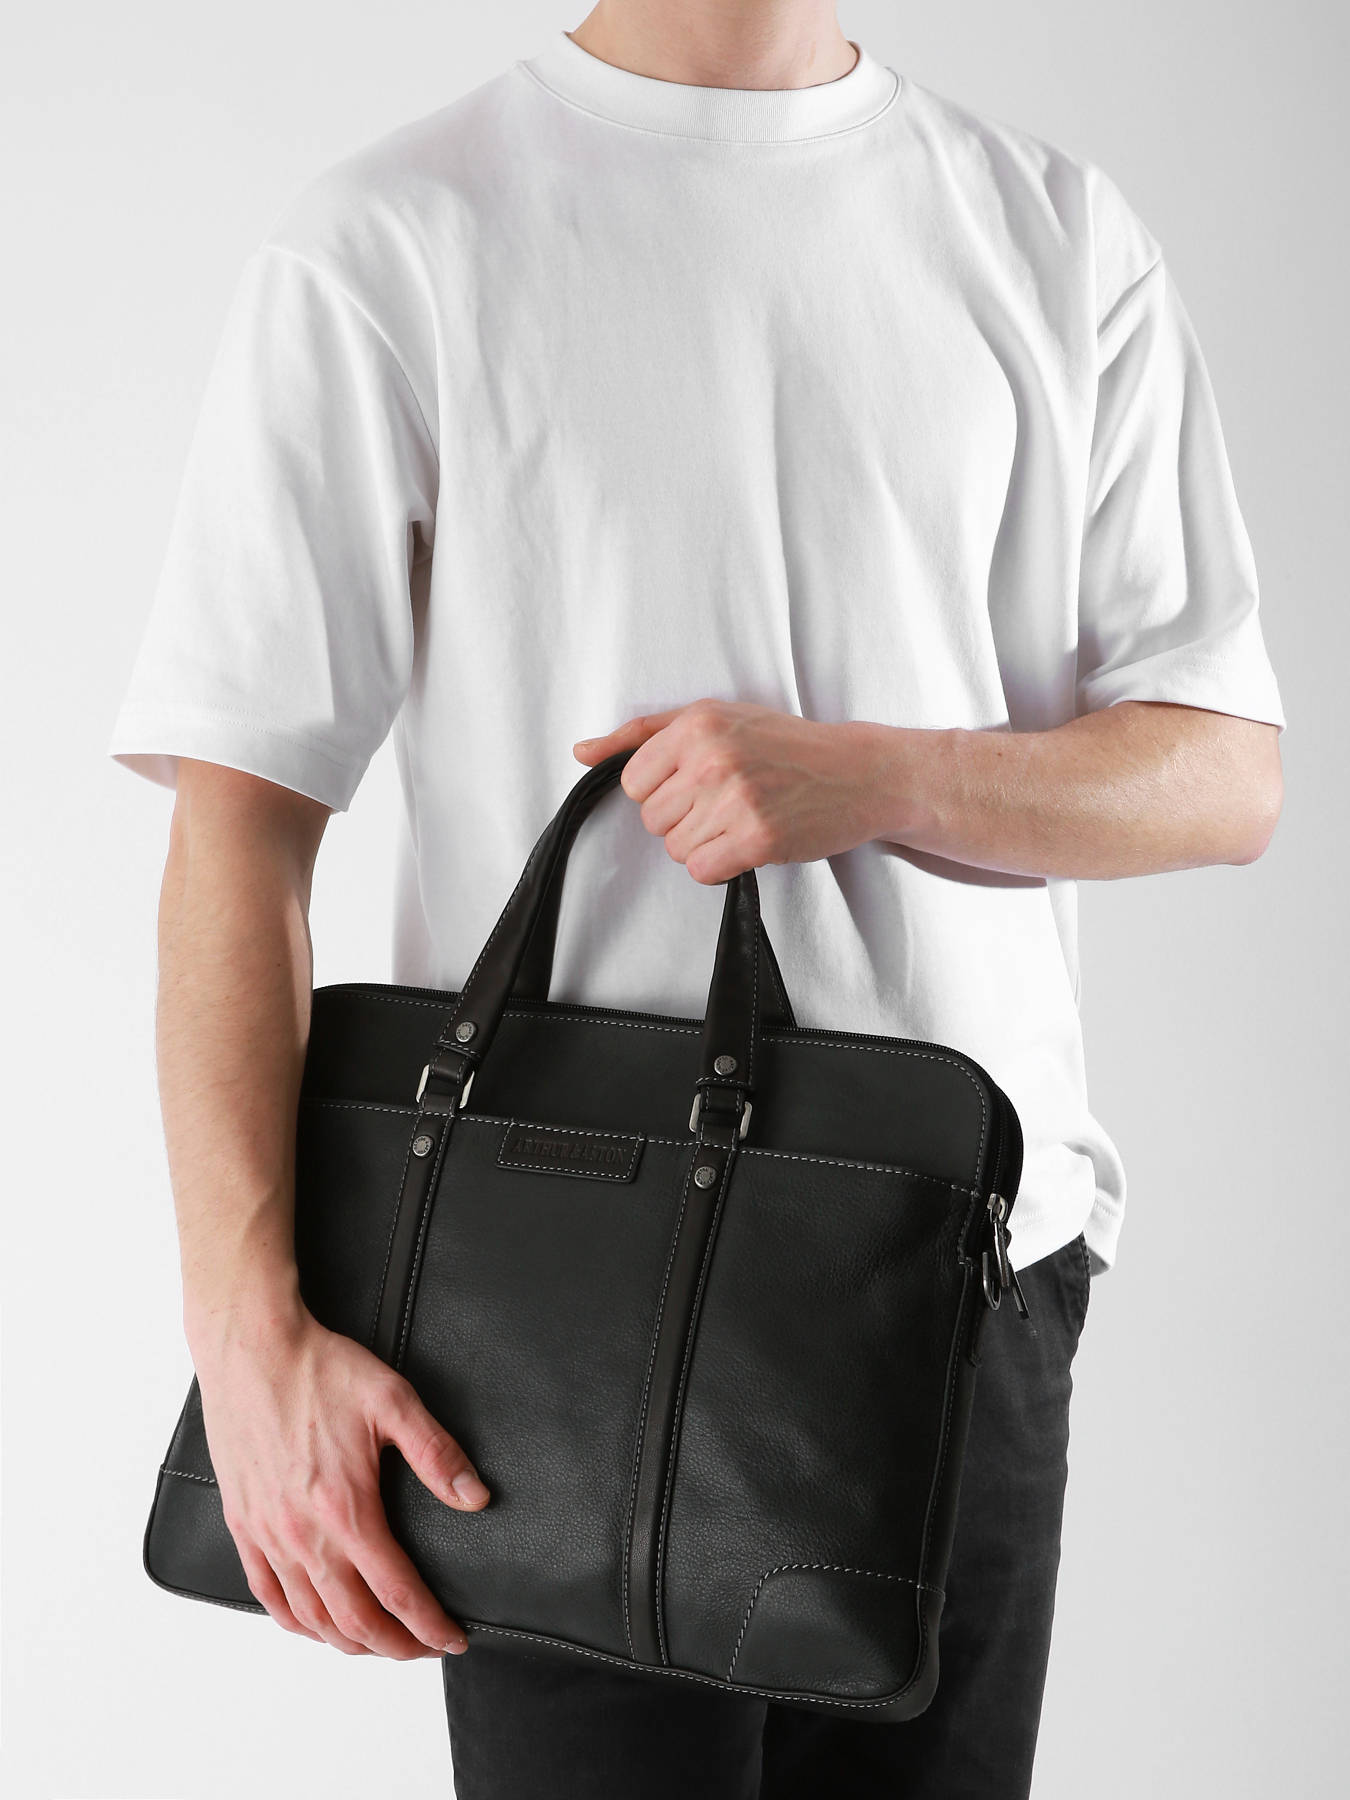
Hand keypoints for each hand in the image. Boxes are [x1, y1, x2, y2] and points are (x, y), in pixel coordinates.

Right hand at [193, 1304, 489, 1658]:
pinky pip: (269, 1596)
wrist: (252, 1349)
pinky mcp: (243, 1525)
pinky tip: (318, 1625)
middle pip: (355, 1621)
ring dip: (351, 1643)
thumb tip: (476, 1497)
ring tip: (382, 1643)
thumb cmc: (320, 1369)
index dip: (430, 1625)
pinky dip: (299, 1623)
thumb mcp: (393, 1400)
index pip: (397, 1592)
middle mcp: (303, 1534)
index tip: (454, 1639)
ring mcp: (267, 1535)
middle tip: (426, 1648)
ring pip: (312, 1618)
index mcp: (346, 1508)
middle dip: (397, 1646)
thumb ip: (437, 1453)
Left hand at [573, 699, 898, 882]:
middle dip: (684, 819)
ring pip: (676, 849)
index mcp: (696, 723)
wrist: (857, 772)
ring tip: (743, 818)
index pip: (634, 783)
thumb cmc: (785, 745)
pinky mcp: (757, 839)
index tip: (700, 782)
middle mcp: (712, 758)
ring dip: (705, 844)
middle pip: (652, 820)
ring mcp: (735, 799)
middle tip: (728, 801)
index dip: (664, 790)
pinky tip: (748, 842)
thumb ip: (642, 734)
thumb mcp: (714, 718)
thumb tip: (582, 752)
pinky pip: (702, 871)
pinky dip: (721, 866)